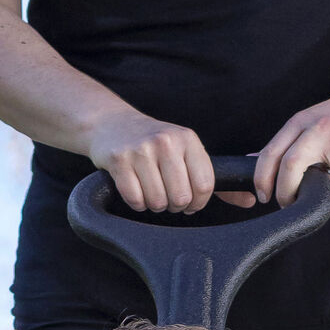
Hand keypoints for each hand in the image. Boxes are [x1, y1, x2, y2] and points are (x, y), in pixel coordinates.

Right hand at [83, 109, 216, 214]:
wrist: (113, 123)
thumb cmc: (151, 141)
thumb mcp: (180, 144)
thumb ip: (198, 167)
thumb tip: (217, 198)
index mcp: (187, 139)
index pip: (204, 185)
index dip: (198, 203)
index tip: (191, 205)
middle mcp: (165, 142)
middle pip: (181, 197)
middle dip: (176, 206)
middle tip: (169, 200)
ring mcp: (141, 150)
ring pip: (157, 201)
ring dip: (155, 205)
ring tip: (152, 194)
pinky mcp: (119, 160)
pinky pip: (135, 199)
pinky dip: (137, 203)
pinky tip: (137, 191)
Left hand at [253, 80, 329, 205]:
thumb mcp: (306, 122)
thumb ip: (282, 144)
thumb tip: (249, 163)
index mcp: (300, 122)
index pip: (270, 153)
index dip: (262, 179)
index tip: (263, 196)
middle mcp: (319, 128)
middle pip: (290, 165)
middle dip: (285, 192)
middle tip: (288, 203)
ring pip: (326, 183)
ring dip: (327, 192)